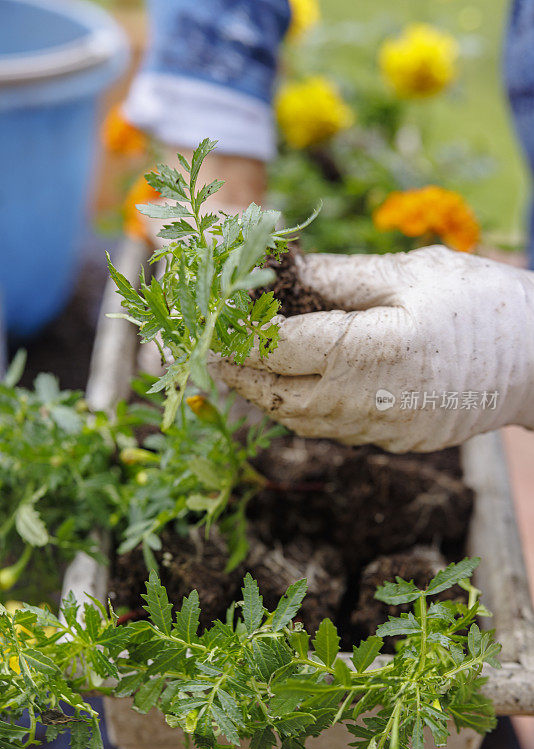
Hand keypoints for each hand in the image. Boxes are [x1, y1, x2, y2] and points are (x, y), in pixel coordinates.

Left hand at [212, 246, 533, 451]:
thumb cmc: (481, 302)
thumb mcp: (408, 272)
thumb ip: (336, 277)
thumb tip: (277, 270)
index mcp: (374, 351)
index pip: (281, 349)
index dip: (239, 336)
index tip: (211, 321)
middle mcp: (373, 401)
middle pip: (279, 397)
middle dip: (239, 374)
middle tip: (211, 351)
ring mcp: (385, 430)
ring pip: (300, 421)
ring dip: (266, 396)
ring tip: (243, 367)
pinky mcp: (395, 442)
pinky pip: (331, 430)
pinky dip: (302, 408)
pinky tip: (294, 384)